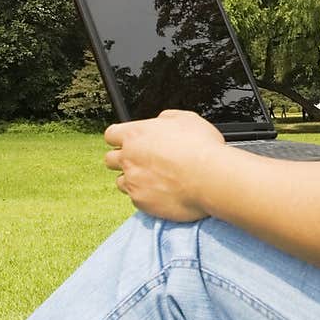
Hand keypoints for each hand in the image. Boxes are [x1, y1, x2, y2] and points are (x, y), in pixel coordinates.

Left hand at [103, 109, 226, 220]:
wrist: (210, 178)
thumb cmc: (201, 147)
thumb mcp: (186, 119)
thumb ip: (166, 118)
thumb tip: (161, 122)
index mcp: (136, 134)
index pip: (111, 134)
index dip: (120, 138)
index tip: (128, 141)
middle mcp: (129, 157)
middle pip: (110, 159)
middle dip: (123, 159)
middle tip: (141, 161)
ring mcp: (133, 181)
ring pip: (121, 181)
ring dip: (133, 179)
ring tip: (154, 179)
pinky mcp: (141, 202)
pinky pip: (136, 199)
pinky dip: (146, 196)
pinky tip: (163, 192)